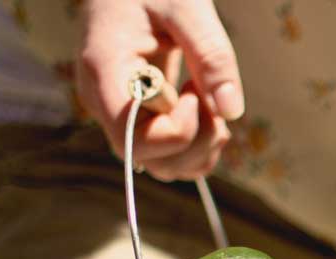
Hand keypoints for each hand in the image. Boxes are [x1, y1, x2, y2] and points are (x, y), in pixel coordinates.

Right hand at [76, 0, 242, 180]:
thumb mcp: (187, 6)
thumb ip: (211, 55)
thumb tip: (231, 110)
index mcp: (104, 72)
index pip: (134, 139)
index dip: (177, 130)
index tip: (195, 91)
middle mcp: (105, 102)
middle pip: (150, 159)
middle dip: (195, 140)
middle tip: (208, 94)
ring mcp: (120, 113)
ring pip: (163, 165)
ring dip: (201, 147)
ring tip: (209, 100)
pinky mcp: (138, 117)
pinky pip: (169, 154)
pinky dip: (198, 145)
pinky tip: (206, 109)